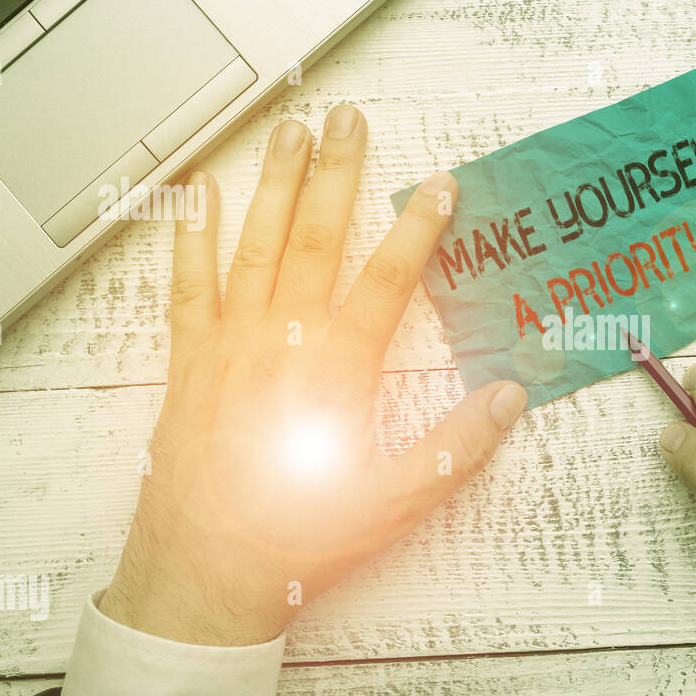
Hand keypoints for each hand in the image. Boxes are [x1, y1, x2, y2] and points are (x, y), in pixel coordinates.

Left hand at [101, 105, 526, 645]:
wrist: (201, 576)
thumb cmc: (297, 542)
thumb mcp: (390, 506)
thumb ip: (452, 449)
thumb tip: (507, 398)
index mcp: (335, 372)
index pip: (386, 282)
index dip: (418, 230)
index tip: (439, 186)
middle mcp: (281, 342)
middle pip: (316, 240)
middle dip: (338, 174)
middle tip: (349, 118)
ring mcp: (228, 345)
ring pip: (256, 246)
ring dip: (276, 184)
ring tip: (291, 131)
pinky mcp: (189, 362)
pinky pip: (188, 286)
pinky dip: (192, 237)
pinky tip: (198, 195)